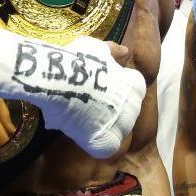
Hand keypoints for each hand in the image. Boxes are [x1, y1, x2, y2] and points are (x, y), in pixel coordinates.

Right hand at [0, 26, 145, 159]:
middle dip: (108, 110)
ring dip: (101, 126)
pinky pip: (106, 146)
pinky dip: (96, 144)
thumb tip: (125, 53)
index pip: (129, 94)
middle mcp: (134, 105)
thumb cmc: (78, 61)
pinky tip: (84, 136)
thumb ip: (114, 51)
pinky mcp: (107, 140)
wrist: (60, 77)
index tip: (97, 92)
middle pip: (124, 113)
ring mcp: (122, 124)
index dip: (113, 93)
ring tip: (80, 119)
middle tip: (86, 106)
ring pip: (115, 130)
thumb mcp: (98, 49)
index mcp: (136, 85)